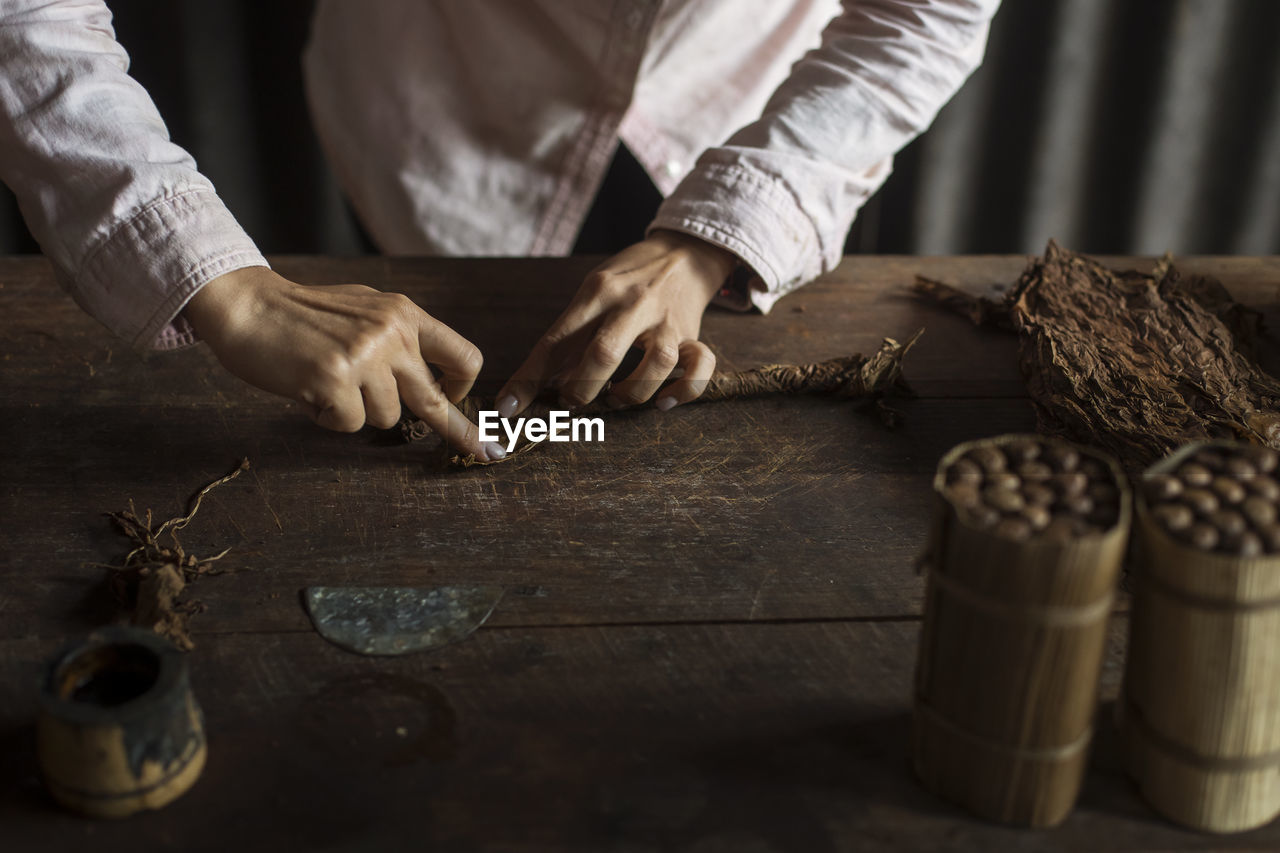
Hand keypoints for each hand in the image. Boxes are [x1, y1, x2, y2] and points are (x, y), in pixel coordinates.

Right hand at [184, 266, 503, 460]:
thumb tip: (428, 381)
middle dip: (459, 431)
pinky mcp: (336, 379)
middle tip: (486, 452)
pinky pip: (350, 424)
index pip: (461, 354)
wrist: (246, 305)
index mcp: (404, 314)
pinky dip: (328, 417)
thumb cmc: (301, 316)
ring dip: (356, 412)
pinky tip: (308, 391)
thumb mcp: (363, 311)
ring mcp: (366, 356)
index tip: (460, 401)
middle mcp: (392, 333)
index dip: (464, 385)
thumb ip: (395, 339)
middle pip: (434, 398)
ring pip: (386, 417)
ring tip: (326, 382)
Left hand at [496, 230, 736, 416]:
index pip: (555, 340)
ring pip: (655, 364)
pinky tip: (664, 402)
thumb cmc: (628, 278)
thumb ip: (573, 335)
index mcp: (597, 292)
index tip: (506, 408)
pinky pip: (699, 366)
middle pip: (604, 353)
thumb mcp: (593, 291)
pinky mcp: (693, 333)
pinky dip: (683, 391)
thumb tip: (545, 384)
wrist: (684, 251)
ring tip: (615, 398)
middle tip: (572, 401)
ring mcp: (666, 319)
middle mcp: (632, 304)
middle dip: (581, 389)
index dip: (528, 378)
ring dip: (631, 393)